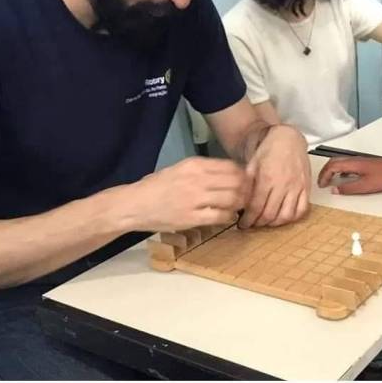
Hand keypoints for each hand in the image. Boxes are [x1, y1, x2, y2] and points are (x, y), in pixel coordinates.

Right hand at [127, 157, 252, 231]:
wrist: (134, 205)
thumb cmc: (157, 186)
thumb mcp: (180, 169)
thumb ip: (203, 170)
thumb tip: (231, 173)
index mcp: (194, 165)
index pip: (231, 166)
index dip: (243, 175)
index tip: (246, 182)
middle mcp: (197, 179)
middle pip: (236, 182)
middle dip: (246, 190)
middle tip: (247, 196)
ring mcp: (195, 199)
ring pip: (232, 199)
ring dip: (239, 204)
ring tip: (238, 207)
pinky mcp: (192, 218)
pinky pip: (220, 216)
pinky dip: (228, 217)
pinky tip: (227, 217)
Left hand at [240, 124, 310, 227]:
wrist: (287, 138)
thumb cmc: (269, 149)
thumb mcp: (251, 164)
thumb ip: (246, 185)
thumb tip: (240, 204)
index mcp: (267, 178)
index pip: (256, 207)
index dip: (248, 219)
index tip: (243, 223)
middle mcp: (283, 184)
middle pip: (270, 214)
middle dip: (258, 223)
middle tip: (252, 224)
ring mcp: (296, 187)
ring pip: (286, 215)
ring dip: (274, 223)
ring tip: (266, 222)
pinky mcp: (306, 187)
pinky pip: (302, 209)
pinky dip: (292, 217)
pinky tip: (283, 216)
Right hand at [317, 157, 381, 194]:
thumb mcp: (365, 186)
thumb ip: (348, 188)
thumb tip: (334, 190)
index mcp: (353, 164)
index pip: (332, 166)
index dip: (324, 175)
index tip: (321, 185)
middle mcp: (354, 160)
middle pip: (333, 162)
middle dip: (325, 172)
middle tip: (321, 182)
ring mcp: (359, 160)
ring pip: (340, 162)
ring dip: (332, 170)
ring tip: (328, 180)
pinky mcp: (364, 163)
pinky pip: (347, 164)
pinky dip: (340, 170)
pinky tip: (343, 177)